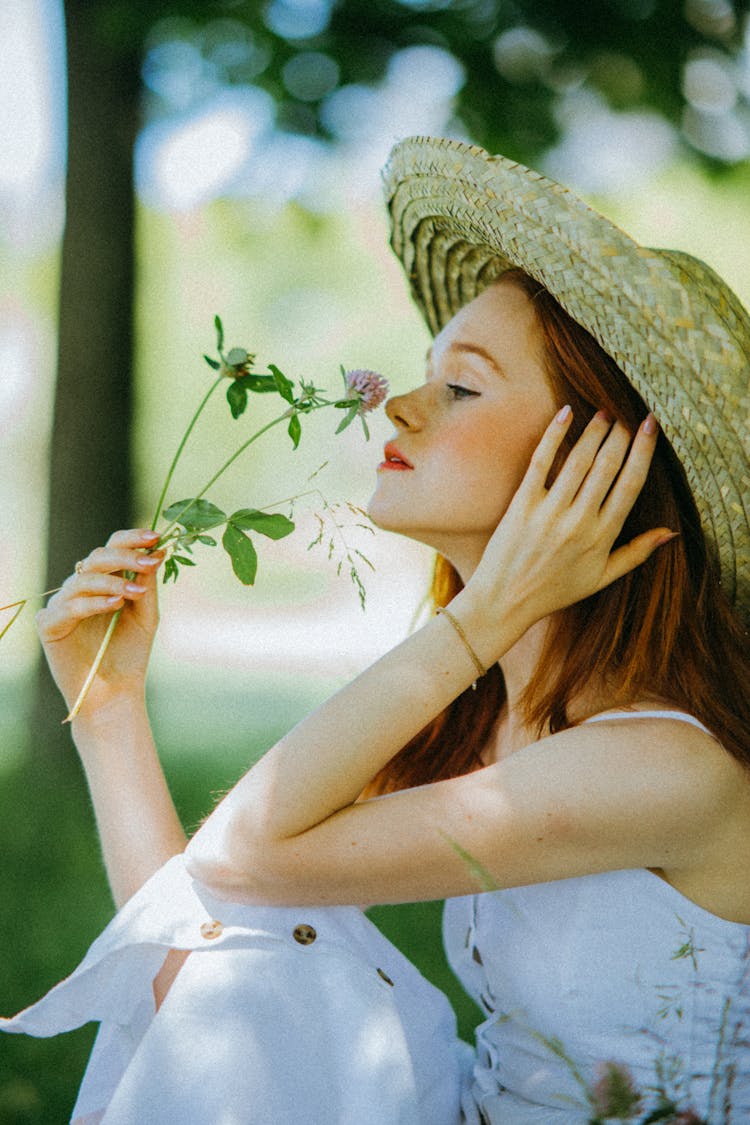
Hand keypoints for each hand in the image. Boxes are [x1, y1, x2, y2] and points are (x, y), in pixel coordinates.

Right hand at [36, 529, 163, 715]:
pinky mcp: (49, 625)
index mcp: (103, 582)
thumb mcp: (145, 615)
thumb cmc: (130, 654)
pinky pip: (70, 606)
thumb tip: (157, 550)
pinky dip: (94, 603)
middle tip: (149, 560)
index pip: (112, 548)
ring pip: (83, 579)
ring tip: (136, 592)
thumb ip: (147, 584)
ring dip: (113, 582)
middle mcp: (80, 589)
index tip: (156, 536)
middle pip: (96, 557)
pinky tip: (116, 604)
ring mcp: (62, 605)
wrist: (115, 694)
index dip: (131, 539)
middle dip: (125, 556)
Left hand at [465, 408, 672, 644]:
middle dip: (621, 435)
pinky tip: (566, 414)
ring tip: (604, 412)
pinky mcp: (521, 505)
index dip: (643, 451)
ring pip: (578, 461)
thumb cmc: (554, 590)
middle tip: (628, 413)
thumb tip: (671, 532)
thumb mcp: (601, 578)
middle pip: (607, 466)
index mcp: (602, 537)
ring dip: (594, 431)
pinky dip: (554, 435)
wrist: (504, 601)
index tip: (651, 425)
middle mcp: (578, 522)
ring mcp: (549, 512)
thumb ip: (636, 553)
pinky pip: (541, 462)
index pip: (630, 484)